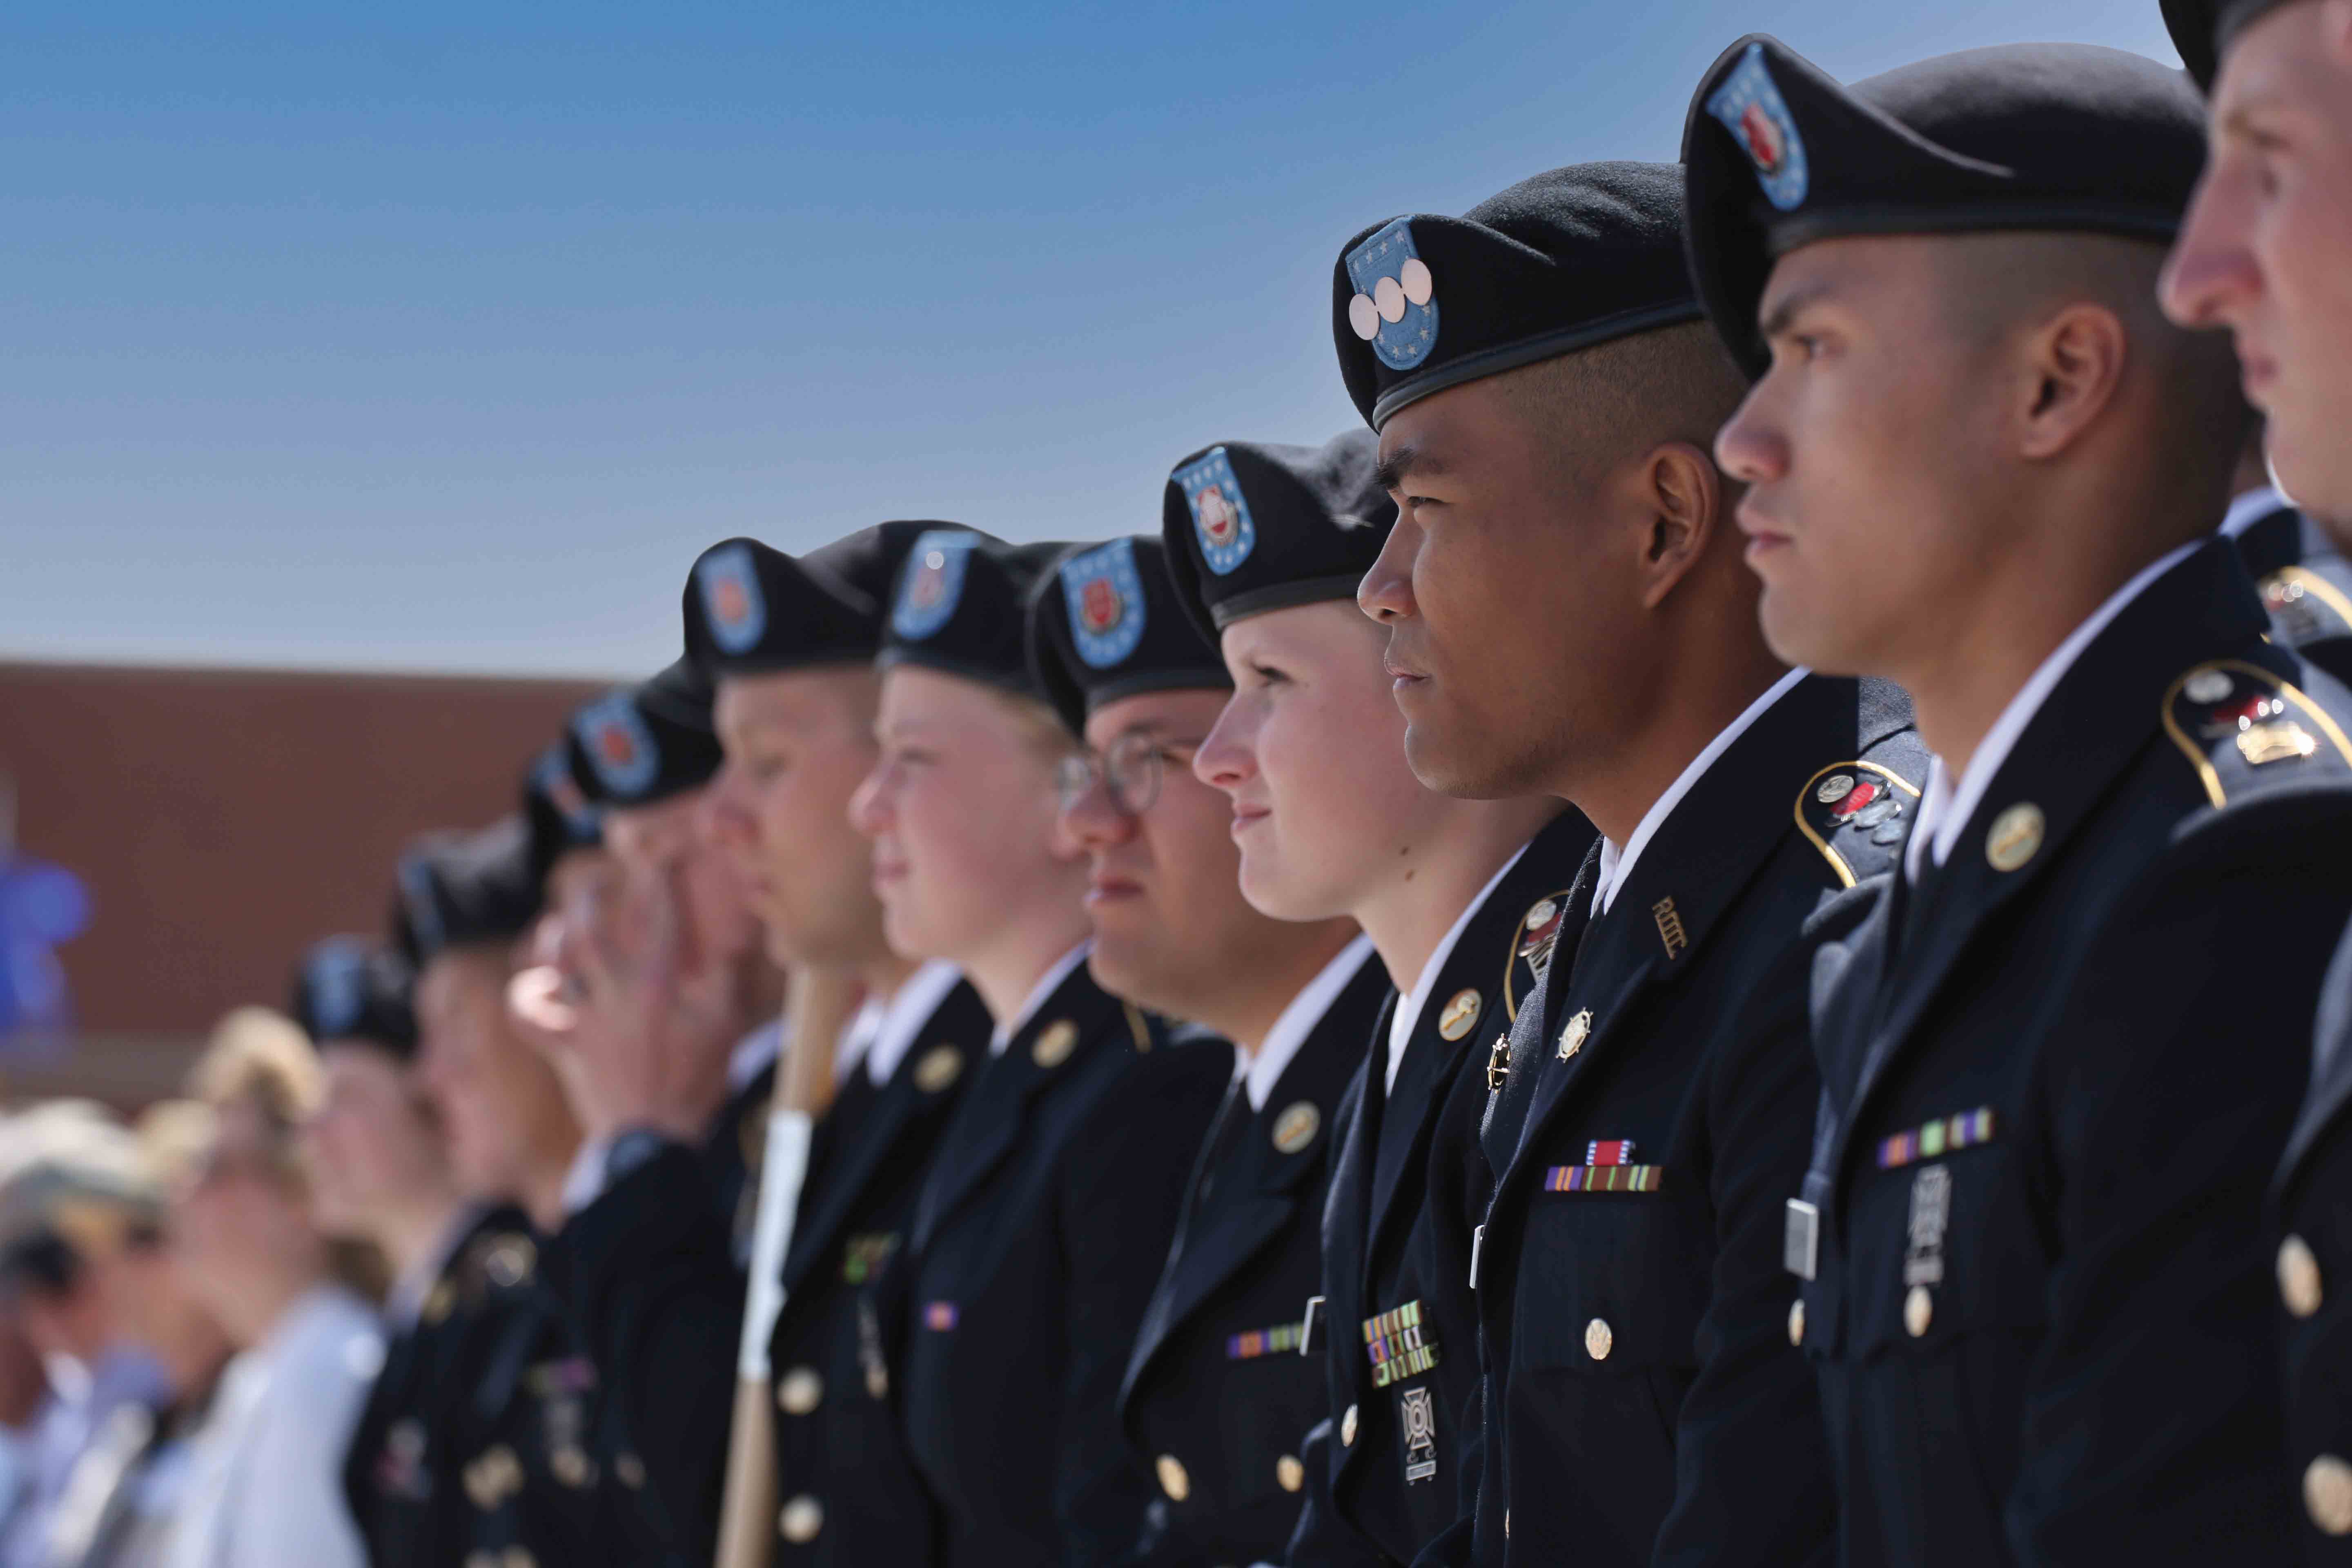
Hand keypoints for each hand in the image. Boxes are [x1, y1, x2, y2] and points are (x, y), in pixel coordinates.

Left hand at [550, 855, 738, 1143]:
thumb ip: (726, 981)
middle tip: (595, 882)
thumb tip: (735, 942)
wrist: (651, 1141)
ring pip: (552, 966)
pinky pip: (529, 1019)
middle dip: (589, 898)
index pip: (658, 916)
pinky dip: (524, 998)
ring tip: (556, 922)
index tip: (662, 857)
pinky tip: (531, 985)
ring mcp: (582, 1021)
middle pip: (588, 931)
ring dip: (550, 938)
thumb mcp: (724, 1028)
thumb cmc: (694, 1083)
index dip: (660, 879)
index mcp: (655, 984)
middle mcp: (612, 993)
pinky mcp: (564, 1049)